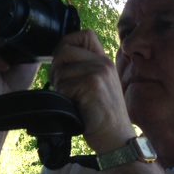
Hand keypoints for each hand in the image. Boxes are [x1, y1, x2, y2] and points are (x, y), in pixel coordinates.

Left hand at [49, 29, 134, 153]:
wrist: (117, 139)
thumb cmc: (103, 117)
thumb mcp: (100, 86)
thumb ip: (85, 69)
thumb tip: (58, 59)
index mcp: (105, 61)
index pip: (84, 35)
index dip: (67, 43)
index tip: (63, 62)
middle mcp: (103, 62)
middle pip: (64, 50)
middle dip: (57, 68)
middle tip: (64, 87)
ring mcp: (99, 72)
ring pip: (60, 70)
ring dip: (60, 87)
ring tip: (73, 100)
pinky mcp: (92, 84)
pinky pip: (63, 86)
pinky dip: (63, 99)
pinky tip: (76, 108)